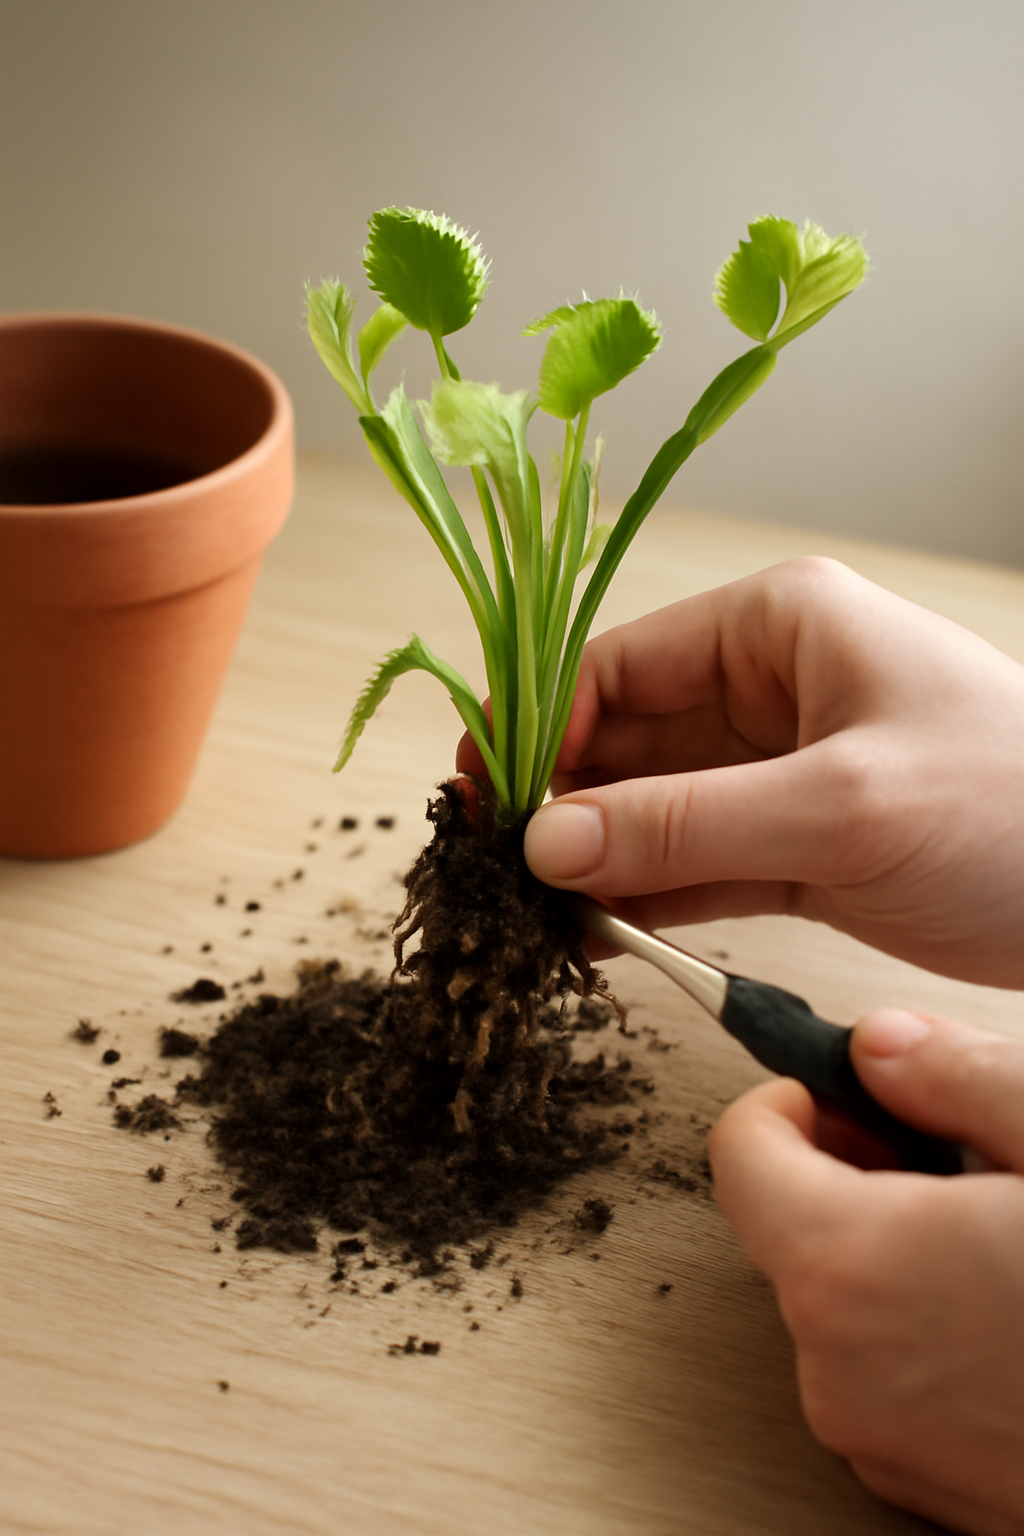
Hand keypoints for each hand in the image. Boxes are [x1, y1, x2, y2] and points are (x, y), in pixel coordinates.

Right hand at [505, 557, 1023, 986]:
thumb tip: (546, 845)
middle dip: (564, 808)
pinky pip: (697, 864)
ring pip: (654, 810)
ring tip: (534, 922)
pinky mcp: (801, 844)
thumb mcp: (841, 806)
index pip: (617, 665)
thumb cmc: (1013, 806)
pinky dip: (648, 899)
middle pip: (624, 740)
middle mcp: (769, 688)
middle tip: (499, 879)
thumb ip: (685, 825)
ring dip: (598, 862)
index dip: (542, 732)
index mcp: (777, 628)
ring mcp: (783, 769)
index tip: (489, 806)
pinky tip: (599, 937)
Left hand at [708, 1009, 1023, 1534]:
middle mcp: (842, 1369)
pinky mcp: (933, 1491)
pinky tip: (1010, 1310)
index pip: (741, 1153)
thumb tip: (884, 1045)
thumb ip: (956, 1075)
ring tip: (997, 1238)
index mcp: (851, 1267)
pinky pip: (888, 1379)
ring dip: (896, 1256)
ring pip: (843, 1305)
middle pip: (792, 1228)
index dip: (792, 1102)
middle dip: (856, 1175)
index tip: (846, 1094)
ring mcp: (886, 1444)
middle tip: (949, 1157)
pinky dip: (926, 1332)